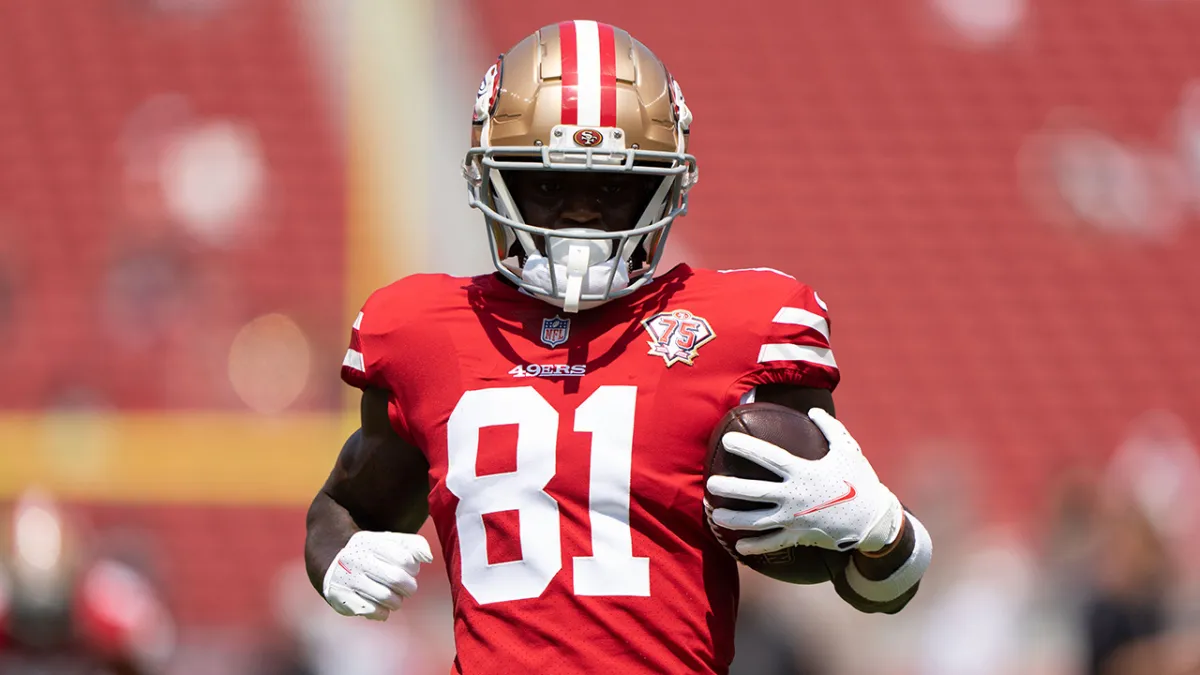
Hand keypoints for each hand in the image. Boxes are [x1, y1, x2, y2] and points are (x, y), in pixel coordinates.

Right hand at [322, 531, 432, 620]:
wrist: (328, 556)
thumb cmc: (369, 550)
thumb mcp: (389, 540)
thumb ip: (413, 544)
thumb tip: (428, 557)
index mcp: (370, 542)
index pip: (404, 559)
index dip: (413, 569)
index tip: (410, 570)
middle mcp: (356, 559)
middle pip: (396, 579)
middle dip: (409, 587)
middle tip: (408, 588)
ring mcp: (347, 579)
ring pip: (385, 597)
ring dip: (397, 601)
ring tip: (395, 598)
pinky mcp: (340, 598)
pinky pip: (371, 611)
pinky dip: (382, 612)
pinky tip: (381, 606)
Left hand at [706, 408, 902, 555]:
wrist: (874, 520)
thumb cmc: (860, 480)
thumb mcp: (848, 449)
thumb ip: (829, 427)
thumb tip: (813, 410)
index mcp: (803, 472)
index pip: (769, 457)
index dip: (747, 447)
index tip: (728, 439)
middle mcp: (794, 496)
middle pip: (754, 492)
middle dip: (730, 487)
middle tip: (711, 483)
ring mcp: (795, 519)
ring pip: (757, 521)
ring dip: (734, 519)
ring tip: (715, 514)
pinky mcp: (799, 536)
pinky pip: (773, 543)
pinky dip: (755, 546)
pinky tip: (738, 546)